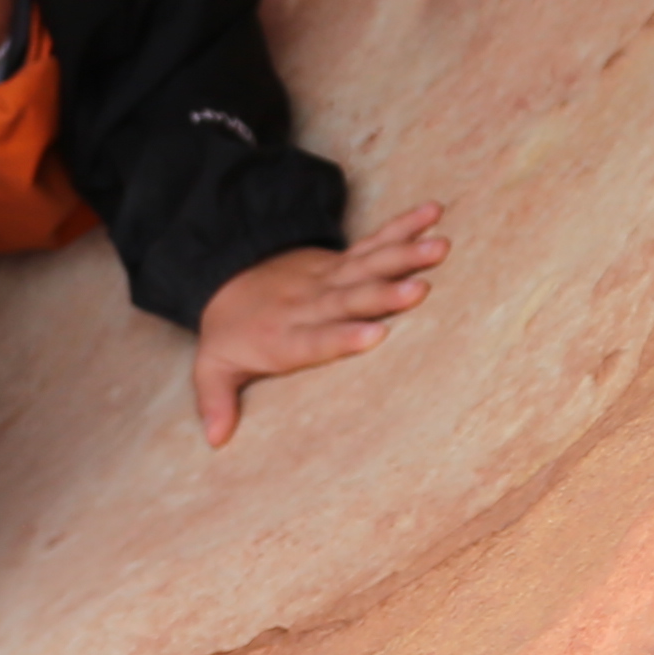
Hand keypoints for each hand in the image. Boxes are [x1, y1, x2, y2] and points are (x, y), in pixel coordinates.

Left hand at [190, 204, 448, 442]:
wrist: (224, 277)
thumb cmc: (230, 334)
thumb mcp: (213, 366)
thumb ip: (216, 400)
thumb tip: (215, 440)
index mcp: (283, 336)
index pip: (314, 339)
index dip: (342, 337)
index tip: (374, 335)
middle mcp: (310, 304)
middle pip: (349, 300)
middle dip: (384, 295)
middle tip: (419, 290)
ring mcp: (328, 279)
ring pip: (368, 267)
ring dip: (404, 256)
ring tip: (439, 248)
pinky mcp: (341, 261)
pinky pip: (375, 243)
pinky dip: (404, 227)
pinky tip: (432, 214)